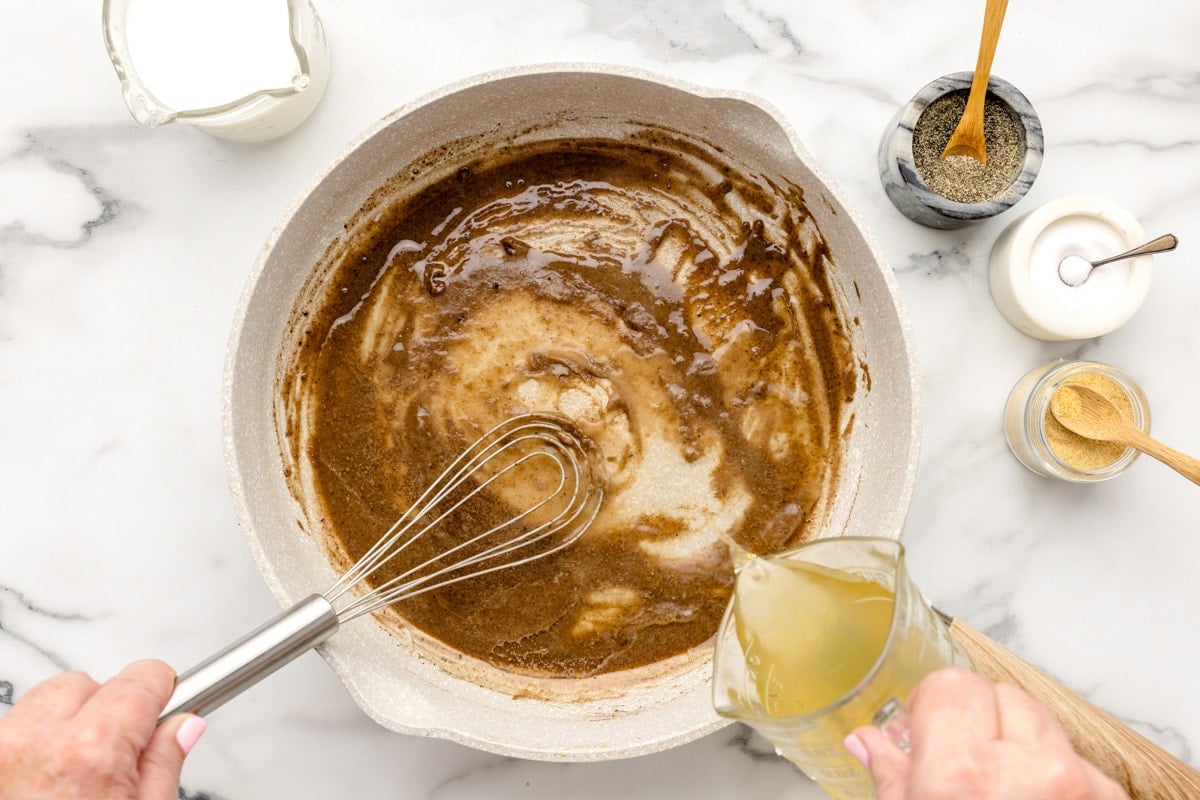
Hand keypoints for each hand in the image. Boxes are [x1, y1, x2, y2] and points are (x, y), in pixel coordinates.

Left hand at [0, 660, 204, 799]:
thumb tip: (183, 727)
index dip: (161, 690)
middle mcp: (35, 741)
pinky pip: (13, 730)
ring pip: (41, 702)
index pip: (140, 678)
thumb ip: (164, 766)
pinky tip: (43, 779)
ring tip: (73, 774)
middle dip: (104, 708)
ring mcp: (0, 749)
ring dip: (62, 725)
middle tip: (115, 754)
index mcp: (90, 751)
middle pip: (83, 684)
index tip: (166, 700)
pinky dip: (31, 744)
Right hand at [846, 668, 1128, 799]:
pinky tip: (1032, 797)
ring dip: (1019, 742)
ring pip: (1041, 719)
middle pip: (998, 693)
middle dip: (977, 720)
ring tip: (999, 786)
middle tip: (961, 763)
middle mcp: (1024, 772)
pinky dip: (1055, 772)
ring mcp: (1074, 784)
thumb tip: (867, 741)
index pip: (951, 685)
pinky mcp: (1106, 797)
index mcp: (959, 775)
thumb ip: (890, 777)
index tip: (925, 725)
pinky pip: (1076, 757)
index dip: (933, 706)